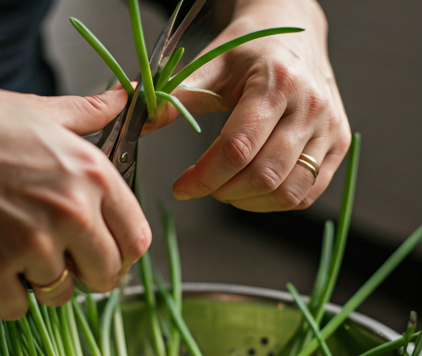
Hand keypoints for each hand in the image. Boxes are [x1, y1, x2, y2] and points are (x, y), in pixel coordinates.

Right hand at [0, 81, 150, 319]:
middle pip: (107, 276)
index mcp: (92, 175)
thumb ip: (90, 114)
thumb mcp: (40, 113)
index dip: (124, 252)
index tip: (109, 254)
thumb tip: (126, 97)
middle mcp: (71, 212)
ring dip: (45, 284)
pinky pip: (16, 309)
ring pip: (61, 295)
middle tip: (68, 261)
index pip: (137, 240)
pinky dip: (6, 296)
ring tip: (22, 254)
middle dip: (90, 275)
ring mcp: (30, 245)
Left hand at [149, 0, 350, 211]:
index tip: (181, 187)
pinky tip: (252, 190)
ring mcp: (330, 129)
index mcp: (277, 82)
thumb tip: (136, 124)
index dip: (204, 178)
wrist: (294, 34)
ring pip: (288, 192)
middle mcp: (311, 107)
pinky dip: (273, 202)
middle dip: (223, 191)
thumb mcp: (210, 68)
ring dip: (248, 201)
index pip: (237, 149)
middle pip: (263, 176)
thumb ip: (175, 99)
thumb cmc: (251, 52)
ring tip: (227, 188)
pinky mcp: (338, 146)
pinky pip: (306, 194)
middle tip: (204, 185)